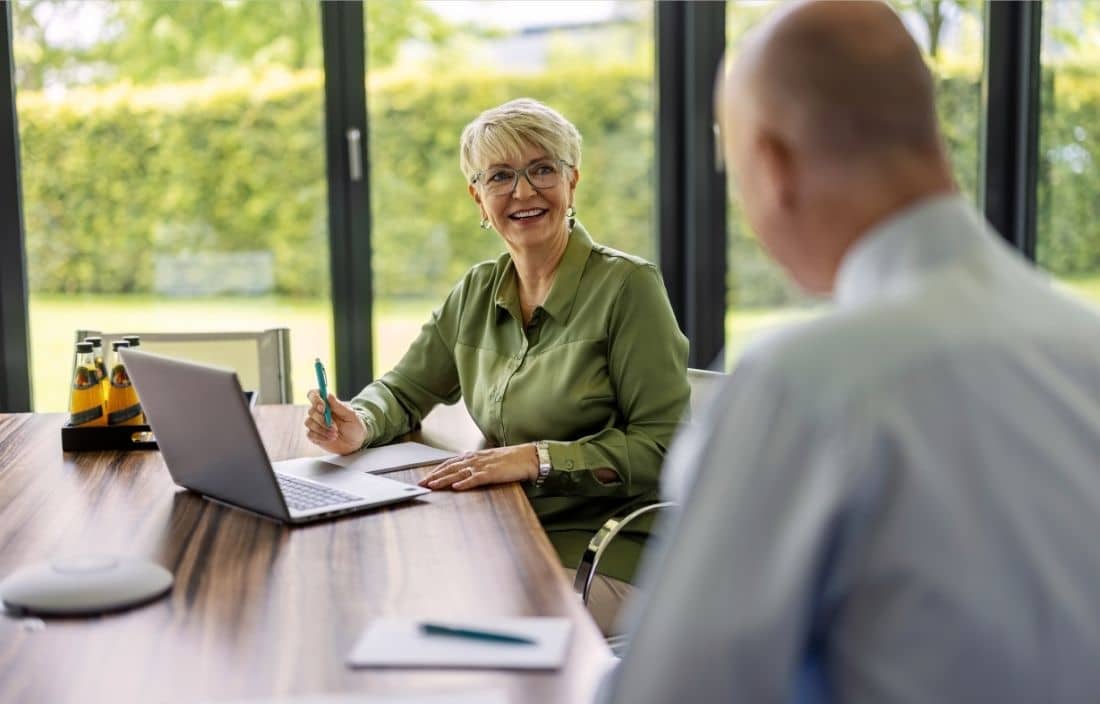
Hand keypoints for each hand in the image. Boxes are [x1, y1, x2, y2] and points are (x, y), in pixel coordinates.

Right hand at [304, 389, 369, 453]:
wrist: (354, 442)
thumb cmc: (354, 425)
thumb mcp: (350, 415)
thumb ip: (338, 405)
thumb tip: (328, 395)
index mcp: (327, 403)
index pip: (314, 394)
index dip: (315, 399)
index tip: (323, 408)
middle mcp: (319, 412)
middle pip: (311, 411)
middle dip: (322, 420)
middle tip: (335, 427)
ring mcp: (315, 423)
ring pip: (309, 423)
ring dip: (323, 430)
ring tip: (335, 434)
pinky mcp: (313, 434)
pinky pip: (310, 434)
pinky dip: (321, 437)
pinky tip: (331, 438)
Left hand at [419, 444, 537, 490]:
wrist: (528, 457)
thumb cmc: (510, 459)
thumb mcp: (488, 459)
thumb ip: (475, 462)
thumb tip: (463, 467)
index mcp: (473, 456)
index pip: (450, 463)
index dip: (436, 470)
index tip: (425, 477)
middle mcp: (475, 459)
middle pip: (450, 468)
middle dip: (434, 476)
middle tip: (421, 483)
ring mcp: (483, 466)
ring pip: (458, 473)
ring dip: (444, 480)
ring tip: (432, 486)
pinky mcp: (492, 474)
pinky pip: (476, 479)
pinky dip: (465, 483)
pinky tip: (456, 487)